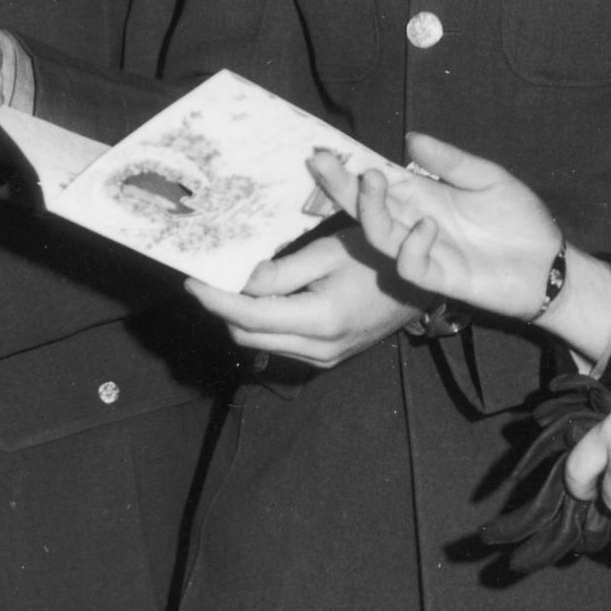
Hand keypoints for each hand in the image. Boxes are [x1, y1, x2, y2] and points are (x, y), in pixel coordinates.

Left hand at [182, 230, 421, 367]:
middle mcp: (319, 348)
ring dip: (238, 318)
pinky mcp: (326, 358)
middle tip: (205, 278)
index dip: (214, 299)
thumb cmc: (379, 259)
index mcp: (320, 320)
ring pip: (260, 344)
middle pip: (247, 336)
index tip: (190, 279)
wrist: (420, 288)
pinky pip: (279, 345)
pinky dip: (260, 324)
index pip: (249, 317)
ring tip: (226, 285)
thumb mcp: (331, 252)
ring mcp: (323, 359)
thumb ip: (283, 271)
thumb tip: (241, 283)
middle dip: (221, 310)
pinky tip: (257, 298)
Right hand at [317, 132, 610, 367]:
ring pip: (381, 235)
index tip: (326, 150)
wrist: (550, 266)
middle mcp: (417, 223)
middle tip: (322, 162)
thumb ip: (450, 161)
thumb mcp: (488, 178)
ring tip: (372, 181)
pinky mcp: (441, 278)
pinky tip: (427, 226)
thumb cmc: (520, 222)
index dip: (353, 167)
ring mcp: (426, 252)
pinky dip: (413, 246)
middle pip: (369, 206)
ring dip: (371, 209)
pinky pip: (412, 265)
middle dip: (342, 186)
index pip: (380, 181)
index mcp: (426, 198)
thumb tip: (409, 138)